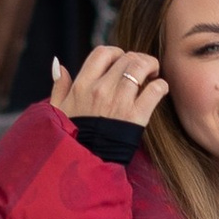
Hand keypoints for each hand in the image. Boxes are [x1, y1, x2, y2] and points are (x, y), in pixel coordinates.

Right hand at [51, 45, 168, 128]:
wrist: (84, 166)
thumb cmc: (71, 138)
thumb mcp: (58, 111)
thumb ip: (59, 86)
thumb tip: (58, 64)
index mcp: (82, 86)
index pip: (103, 52)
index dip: (116, 52)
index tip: (121, 61)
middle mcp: (100, 89)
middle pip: (127, 58)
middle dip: (138, 59)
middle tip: (143, 68)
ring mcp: (118, 102)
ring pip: (141, 67)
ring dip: (152, 67)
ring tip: (153, 74)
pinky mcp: (136, 117)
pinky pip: (154, 90)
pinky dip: (161, 86)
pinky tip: (159, 90)